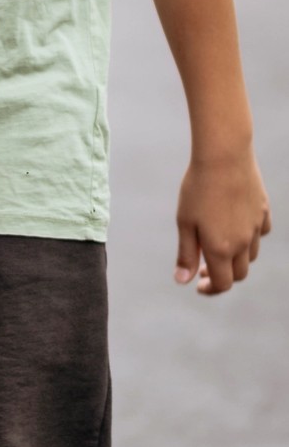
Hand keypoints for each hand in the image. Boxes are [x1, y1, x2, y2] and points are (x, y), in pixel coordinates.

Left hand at [175, 150, 271, 294]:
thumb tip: (183, 281)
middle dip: (223, 275)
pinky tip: (235, 226)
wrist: (224, 158)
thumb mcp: (185, 222)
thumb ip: (186, 253)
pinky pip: (260, 234)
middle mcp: (243, 242)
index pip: (223, 283)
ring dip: (236, 257)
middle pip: (239, 273)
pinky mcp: (264, 212)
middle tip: (204, 267)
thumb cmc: (197, 189)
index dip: (210, 289)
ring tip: (217, 244)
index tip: (198, 284)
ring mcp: (256, 227)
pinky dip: (249, 237)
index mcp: (221, 248)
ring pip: (251, 255)